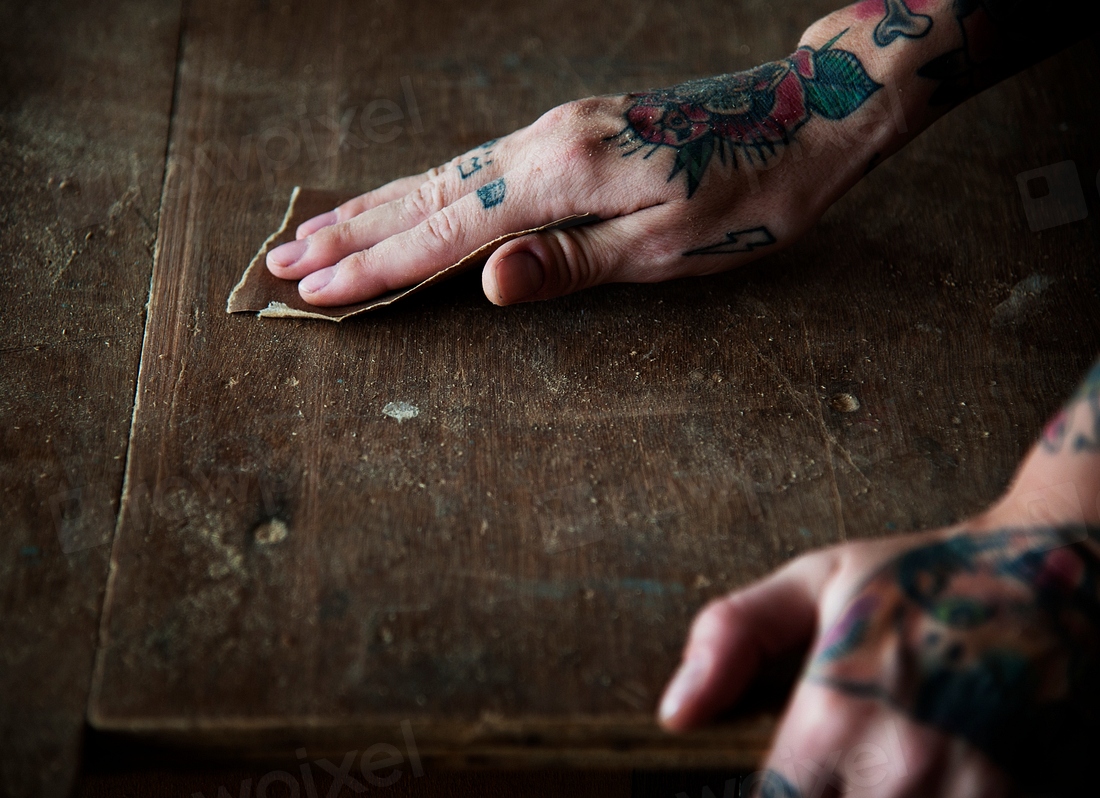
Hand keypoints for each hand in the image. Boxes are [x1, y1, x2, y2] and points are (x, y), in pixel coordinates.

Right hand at [265, 28, 886, 306]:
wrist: (806, 116)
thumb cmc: (750, 196)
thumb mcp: (667, 247)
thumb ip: (569, 263)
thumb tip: (484, 284)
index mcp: (561, 173)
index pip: (447, 230)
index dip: (377, 267)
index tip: (316, 294)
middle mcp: (542, 141)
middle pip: (425, 194)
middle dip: (349, 233)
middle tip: (281, 262)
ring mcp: (552, 131)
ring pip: (442, 175)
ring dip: (373, 207)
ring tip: (315, 232)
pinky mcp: (568, 134)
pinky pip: (475, 167)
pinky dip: (423, 191)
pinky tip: (404, 202)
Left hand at [658, 356, 1099, 796]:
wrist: (1058, 576)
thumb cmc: (926, 578)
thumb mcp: (818, 581)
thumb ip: (733, 636)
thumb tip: (675, 714)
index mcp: (837, 715)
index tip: (772, 786)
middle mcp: (902, 768)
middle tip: (829, 773)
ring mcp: (972, 796)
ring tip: (870, 773)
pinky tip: (918, 780)